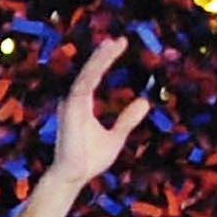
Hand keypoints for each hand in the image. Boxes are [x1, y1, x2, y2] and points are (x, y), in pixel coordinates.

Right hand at [47, 38, 153, 189]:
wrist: (74, 177)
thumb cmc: (90, 159)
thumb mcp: (116, 136)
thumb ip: (127, 119)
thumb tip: (145, 101)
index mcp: (83, 102)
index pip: (95, 74)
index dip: (106, 59)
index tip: (119, 44)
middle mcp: (75, 99)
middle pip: (90, 70)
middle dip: (104, 55)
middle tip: (120, 39)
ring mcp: (71, 104)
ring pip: (86, 74)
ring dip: (100, 60)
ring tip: (113, 44)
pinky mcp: (71, 111)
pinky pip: (83, 87)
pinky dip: (92, 74)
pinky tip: (102, 63)